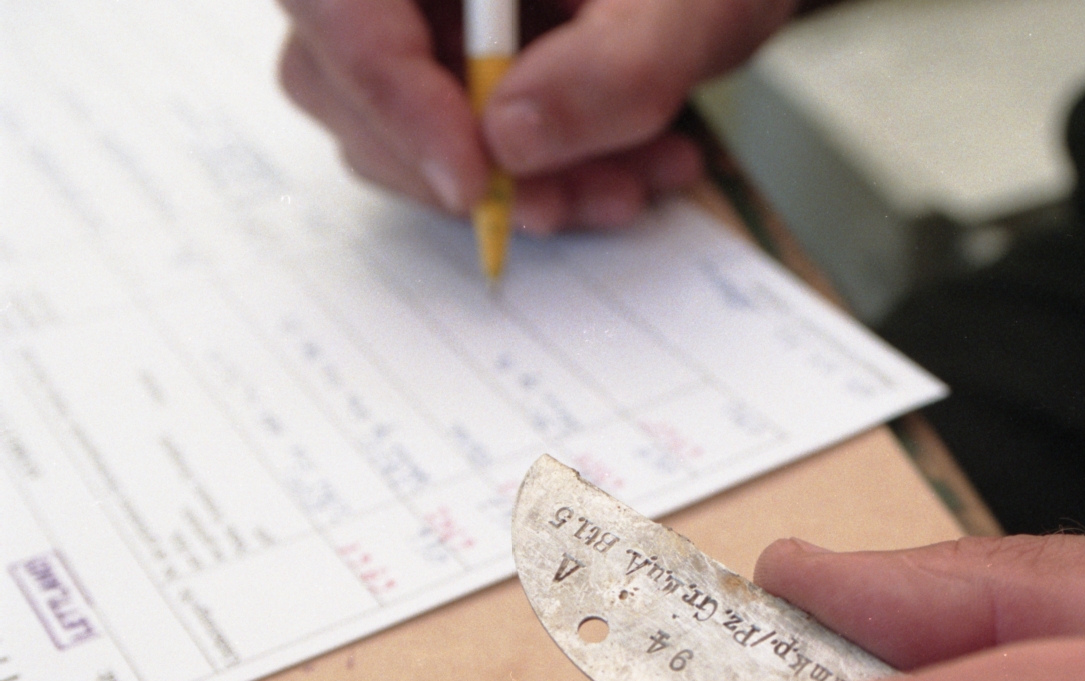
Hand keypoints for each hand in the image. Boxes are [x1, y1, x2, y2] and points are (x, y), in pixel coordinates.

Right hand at [276, 0, 792, 231]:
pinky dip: (544, 176)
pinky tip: (631, 169)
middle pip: (342, 71)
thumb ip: (615, 67)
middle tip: (560, 200)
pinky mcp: (452, 61)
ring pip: (404, 126)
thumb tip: (507, 140)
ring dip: (518, 183)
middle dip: (463, 161)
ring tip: (629, 181)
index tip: (476, 178)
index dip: (392, 95)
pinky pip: (459, 140)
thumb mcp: (691, 6)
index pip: (337, 1)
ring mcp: (421, 13)